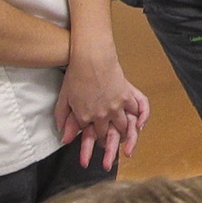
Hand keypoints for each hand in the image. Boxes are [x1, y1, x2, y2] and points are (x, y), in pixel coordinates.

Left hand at [60, 44, 148, 167]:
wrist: (91, 57)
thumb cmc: (76, 75)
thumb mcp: (64, 97)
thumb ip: (62, 118)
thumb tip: (63, 137)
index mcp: (85, 117)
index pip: (90, 136)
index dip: (93, 140)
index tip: (95, 142)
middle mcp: (101, 116)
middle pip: (107, 134)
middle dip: (109, 142)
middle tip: (110, 144)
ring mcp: (115, 107)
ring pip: (123, 127)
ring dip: (124, 133)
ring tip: (125, 136)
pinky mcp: (126, 97)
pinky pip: (136, 112)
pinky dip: (139, 119)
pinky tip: (139, 124)